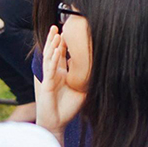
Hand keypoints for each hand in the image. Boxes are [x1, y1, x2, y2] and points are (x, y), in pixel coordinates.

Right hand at [35, 26, 85, 140]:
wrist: (58, 122)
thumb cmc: (68, 108)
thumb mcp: (82, 90)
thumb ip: (88, 79)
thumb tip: (100, 69)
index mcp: (60, 73)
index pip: (60, 55)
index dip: (62, 43)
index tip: (67, 31)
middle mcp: (53, 73)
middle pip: (52, 52)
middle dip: (54, 39)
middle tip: (56, 26)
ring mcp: (49, 78)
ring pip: (49, 58)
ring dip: (53, 45)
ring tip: (56, 33)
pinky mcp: (47, 85)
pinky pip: (50, 70)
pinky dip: (53, 59)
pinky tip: (56, 50)